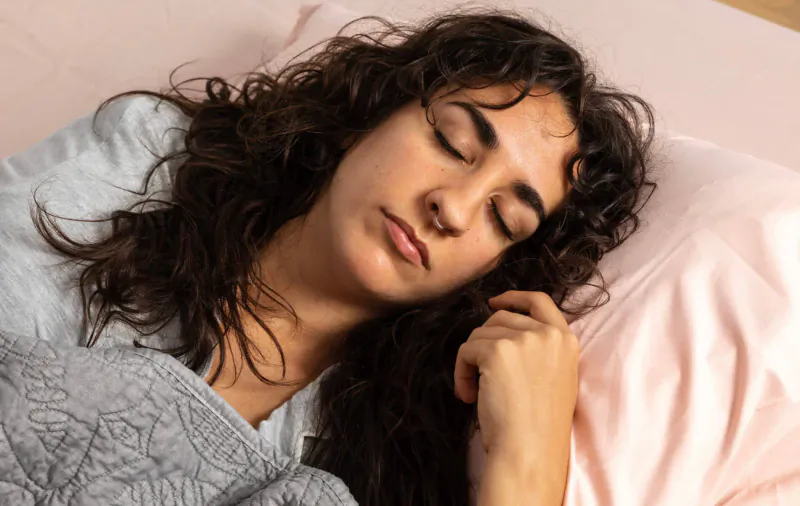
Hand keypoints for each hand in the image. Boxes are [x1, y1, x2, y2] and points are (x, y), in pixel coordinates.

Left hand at [454, 290, 578, 496]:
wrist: (530, 451)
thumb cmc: (538, 426)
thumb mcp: (554, 378)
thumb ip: (539, 350)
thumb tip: (500, 332)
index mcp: (566, 340)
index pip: (539, 301)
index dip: (514, 297)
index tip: (494, 302)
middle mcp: (548, 334)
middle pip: (500, 319)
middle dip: (484, 345)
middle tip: (482, 378)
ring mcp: (524, 340)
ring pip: (479, 334)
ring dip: (470, 362)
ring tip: (475, 392)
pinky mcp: (498, 351)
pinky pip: (466, 350)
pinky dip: (460, 372)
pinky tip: (468, 396)